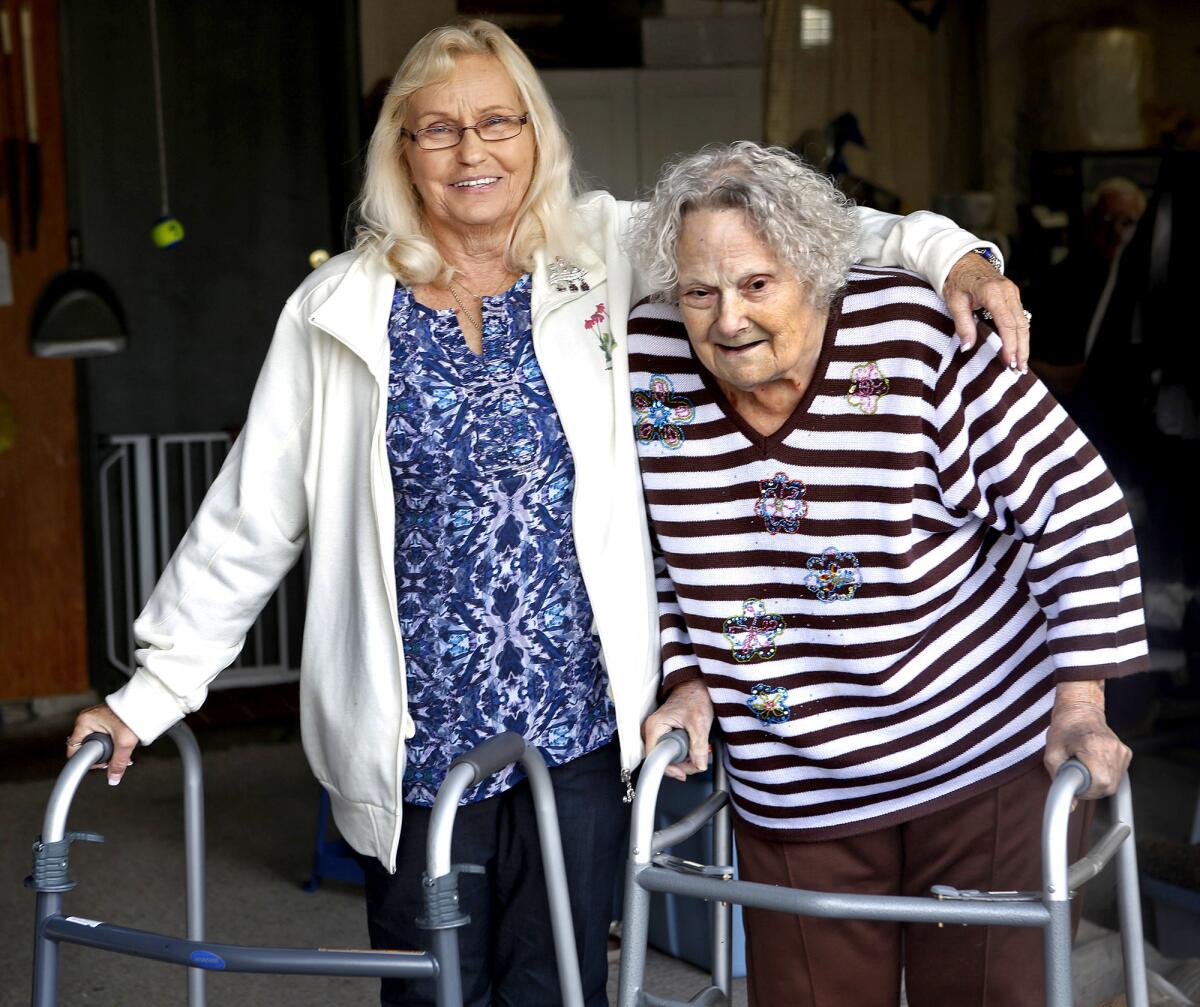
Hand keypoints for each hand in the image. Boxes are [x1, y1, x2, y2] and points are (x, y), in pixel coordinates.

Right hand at [67, 704, 139, 785]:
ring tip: (119, 749)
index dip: (86, 760)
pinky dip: (111, 741)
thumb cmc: (134, 714)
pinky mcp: (106, 718)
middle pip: (86, 746)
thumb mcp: (125, 743)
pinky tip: (120, 744)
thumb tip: (113, 778)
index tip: (100, 763)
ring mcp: (96, 718)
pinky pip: (103, 735)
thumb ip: (118, 763)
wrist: (148, 702)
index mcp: (84, 722)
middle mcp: (87, 718)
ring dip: (107, 749)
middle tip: (112, 757)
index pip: (74, 749)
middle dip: (100, 755)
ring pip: (96, 741)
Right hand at [642, 678, 713, 781]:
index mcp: (654, 727)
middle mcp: (652, 731)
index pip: (656, 758)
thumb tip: (699, 764)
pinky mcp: (665, 734)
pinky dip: (683, 754)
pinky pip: (671, 751)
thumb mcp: (699, 722)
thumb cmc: (694, 697)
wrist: (696, 686)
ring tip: (698, 753)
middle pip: (661, 760)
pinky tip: (693, 749)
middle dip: (681, 765)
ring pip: (667, 756)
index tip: (684, 772)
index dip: (671, 768)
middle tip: (697, 762)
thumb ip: (699, 746)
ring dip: (684, 760)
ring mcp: (657, 733)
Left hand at [943, 253, 1029, 371]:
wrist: (964, 259)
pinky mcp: (1013, 295)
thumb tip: (967, 348)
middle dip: (1021, 349)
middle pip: (1020, 325)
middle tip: (1019, 370)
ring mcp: (1013, 293)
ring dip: (1024, 344)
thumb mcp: (954, 302)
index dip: (1010, 344)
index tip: (1009, 362)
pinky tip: (1019, 348)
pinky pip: (1021, 318)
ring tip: (1021, 364)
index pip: (1006, 323)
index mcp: (993, 292)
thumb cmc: (956, 280)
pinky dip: (1021, 335)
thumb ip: (962, 325)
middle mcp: (1008, 292)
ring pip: (1024, 322)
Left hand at [1043, 684, 1129, 799]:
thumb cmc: (1064, 729)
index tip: (1076, 785)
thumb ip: (1059, 779)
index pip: (1100, 783)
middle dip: (1091, 790)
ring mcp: (1122, 751)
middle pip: (1109, 786)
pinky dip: (1106, 776)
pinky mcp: (1126, 753)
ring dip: (1098, 784)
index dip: (1086, 791)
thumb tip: (1070, 806)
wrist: (1081, 710)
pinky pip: (1118, 775)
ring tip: (1085, 769)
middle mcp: (1112, 749)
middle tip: (1077, 778)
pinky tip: (1094, 765)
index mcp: (1094, 746)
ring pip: (1115, 784)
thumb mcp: (1052, 753)